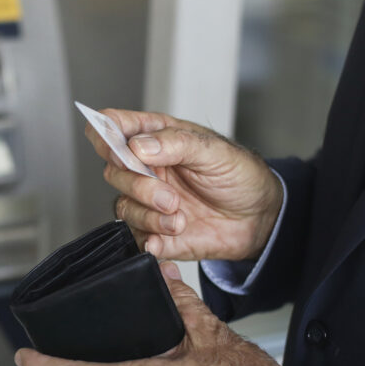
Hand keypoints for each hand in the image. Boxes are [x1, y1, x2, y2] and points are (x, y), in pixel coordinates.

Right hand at [87, 109, 281, 260]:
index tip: (120, 151)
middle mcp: (146, 169)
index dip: (105, 135)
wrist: (259, 218)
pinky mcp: (154, 230)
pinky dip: (150, 239)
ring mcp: (148, 200)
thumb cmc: (239, 176)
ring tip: (180, 219)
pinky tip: (172, 235)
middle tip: (170, 197)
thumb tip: (137, 146)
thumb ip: (176, 143)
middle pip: (113, 171)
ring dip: (149, 216)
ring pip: (123, 207)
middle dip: (138, 186)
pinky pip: (135, 237)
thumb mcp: (215, 151)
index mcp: (156, 139)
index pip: (112, 127)